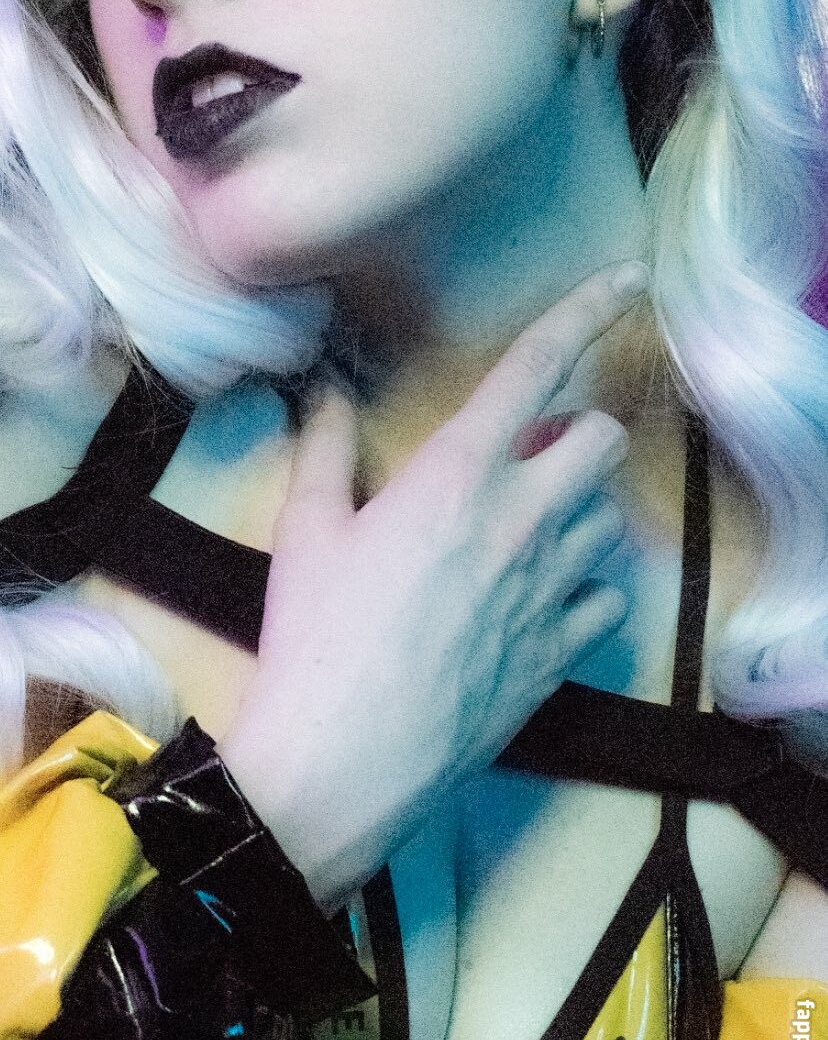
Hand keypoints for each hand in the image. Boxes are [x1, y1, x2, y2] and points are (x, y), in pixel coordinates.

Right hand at [220, 261, 645, 908]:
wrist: (344, 760)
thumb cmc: (316, 636)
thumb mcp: (306, 530)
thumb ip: (325, 447)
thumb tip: (324, 392)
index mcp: (459, 473)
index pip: (537, 368)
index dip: (588, 311)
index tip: (627, 279)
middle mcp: (522, 519)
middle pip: (603, 440)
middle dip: (578, 434)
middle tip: (528, 458)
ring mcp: (550, 590)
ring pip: (607, 520)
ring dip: (574, 512)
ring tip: (521, 534)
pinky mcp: (560, 653)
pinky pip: (604, 601)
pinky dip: (581, 591)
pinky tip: (537, 603)